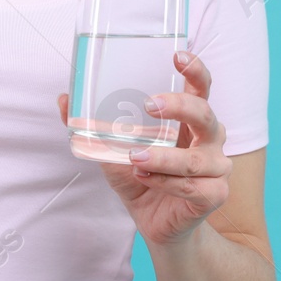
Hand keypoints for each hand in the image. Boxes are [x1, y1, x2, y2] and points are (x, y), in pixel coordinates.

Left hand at [56, 49, 230, 246]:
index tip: (178, 55)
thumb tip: (64, 100)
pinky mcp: (214, 194)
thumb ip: (92, 127)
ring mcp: (216, 167)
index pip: (201, 87)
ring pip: (195, 158)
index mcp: (190, 120)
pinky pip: (194, 186)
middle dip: (179, 106)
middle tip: (150, 104)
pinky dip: (167, 182)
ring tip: (135, 158)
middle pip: (205, 114)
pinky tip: (147, 179)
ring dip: (163, 158)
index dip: (195, 69)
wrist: (157, 224)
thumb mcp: (112, 151)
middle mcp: (209, 139)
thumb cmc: (142, 178)